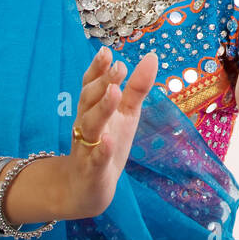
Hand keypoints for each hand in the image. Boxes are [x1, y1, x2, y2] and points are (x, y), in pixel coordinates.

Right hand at [62, 46, 157, 219]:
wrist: (87, 188)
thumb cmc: (108, 143)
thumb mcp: (126, 113)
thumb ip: (136, 87)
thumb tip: (151, 56)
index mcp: (93, 108)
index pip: (92, 84)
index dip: (97, 68)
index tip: (107, 52)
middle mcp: (86, 124)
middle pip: (89, 100)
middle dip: (102, 82)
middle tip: (118, 66)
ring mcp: (87, 147)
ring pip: (90, 125)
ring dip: (102, 108)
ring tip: (114, 92)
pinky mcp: (92, 170)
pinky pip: (95, 159)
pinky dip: (102, 151)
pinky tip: (109, 142)